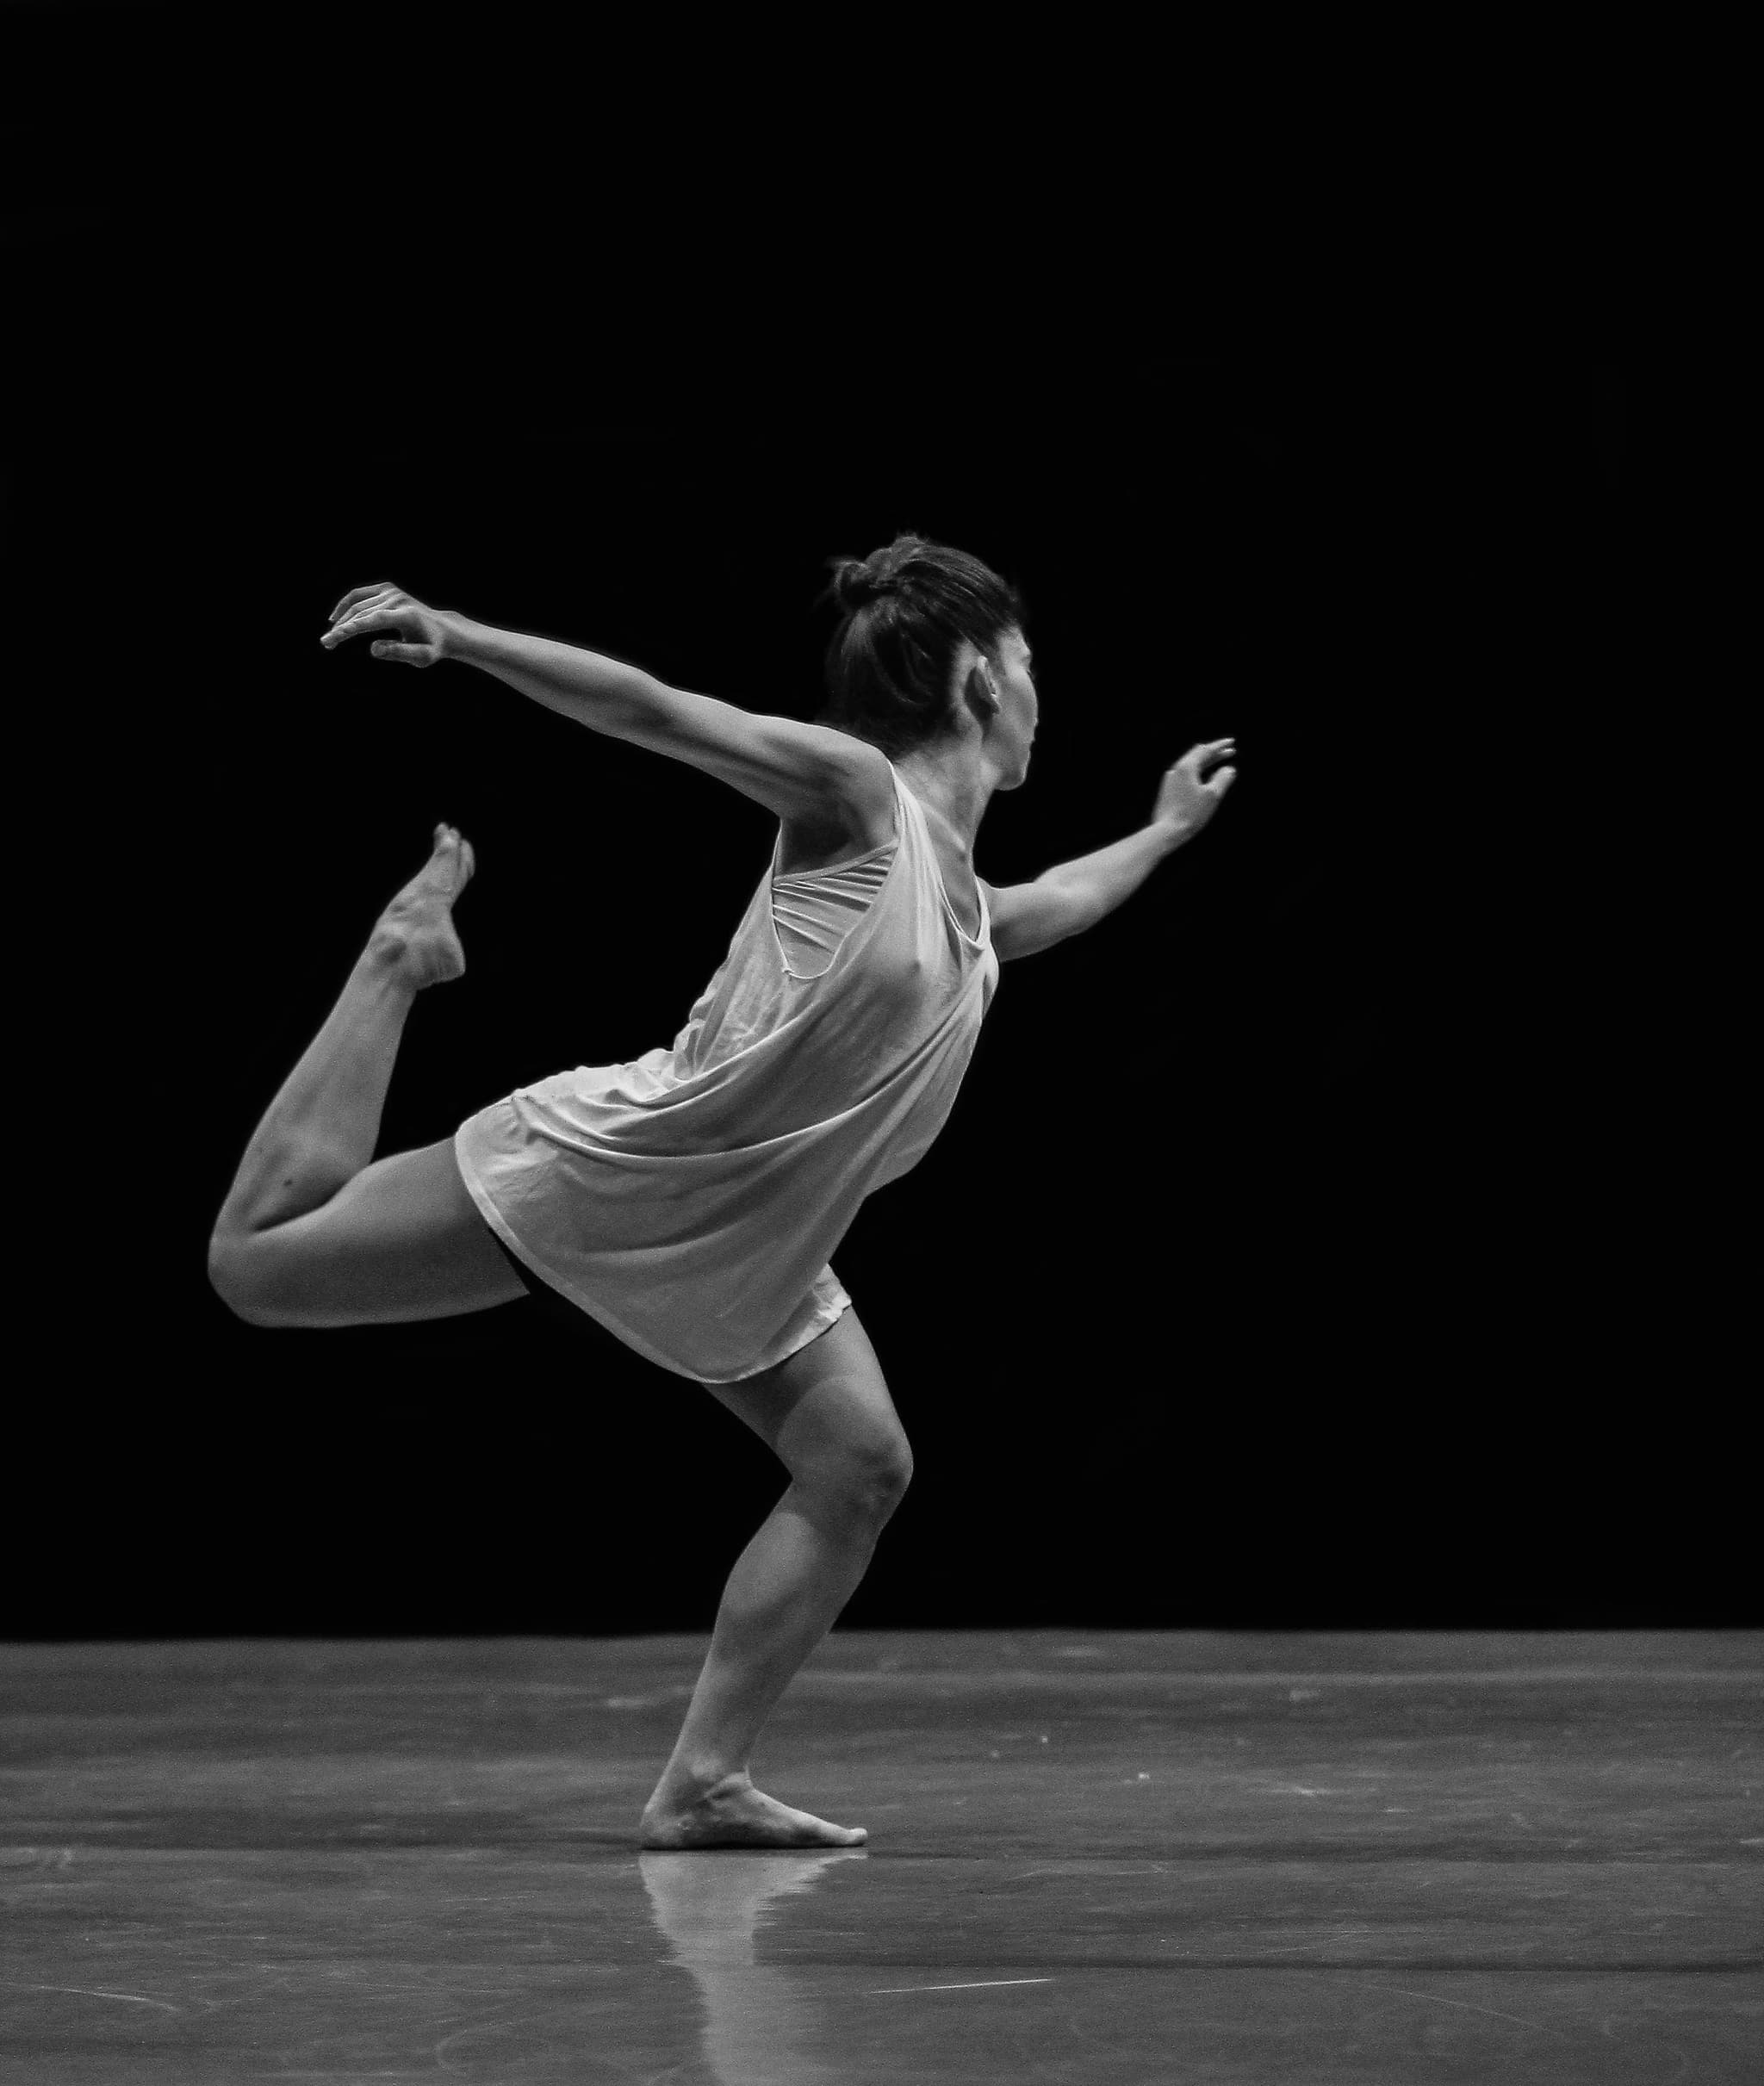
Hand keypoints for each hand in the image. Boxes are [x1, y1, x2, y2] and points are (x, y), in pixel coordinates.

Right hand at [319, 582, 454, 666]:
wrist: (443, 630)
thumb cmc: (432, 647)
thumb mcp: (421, 657)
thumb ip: (399, 653)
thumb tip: (373, 649)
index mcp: (406, 615)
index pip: (372, 620)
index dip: (351, 628)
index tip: (333, 638)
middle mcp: (397, 599)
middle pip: (362, 613)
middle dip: (342, 629)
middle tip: (326, 644)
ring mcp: (392, 592)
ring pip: (358, 604)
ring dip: (341, 620)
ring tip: (330, 637)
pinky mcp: (387, 589)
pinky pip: (360, 595)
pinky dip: (347, 604)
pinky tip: (336, 617)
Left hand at [1152, 738, 1236, 835]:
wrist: (1167, 831)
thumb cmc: (1190, 814)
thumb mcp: (1212, 795)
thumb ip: (1223, 779)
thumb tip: (1229, 769)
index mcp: (1186, 767)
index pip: (1205, 750)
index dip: (1220, 746)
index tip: (1231, 742)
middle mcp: (1176, 770)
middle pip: (1197, 755)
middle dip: (1214, 753)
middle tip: (1229, 752)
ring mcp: (1171, 779)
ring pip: (1191, 765)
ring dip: (1206, 762)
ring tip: (1218, 761)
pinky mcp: (1168, 789)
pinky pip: (1186, 774)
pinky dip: (1198, 772)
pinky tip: (1203, 778)